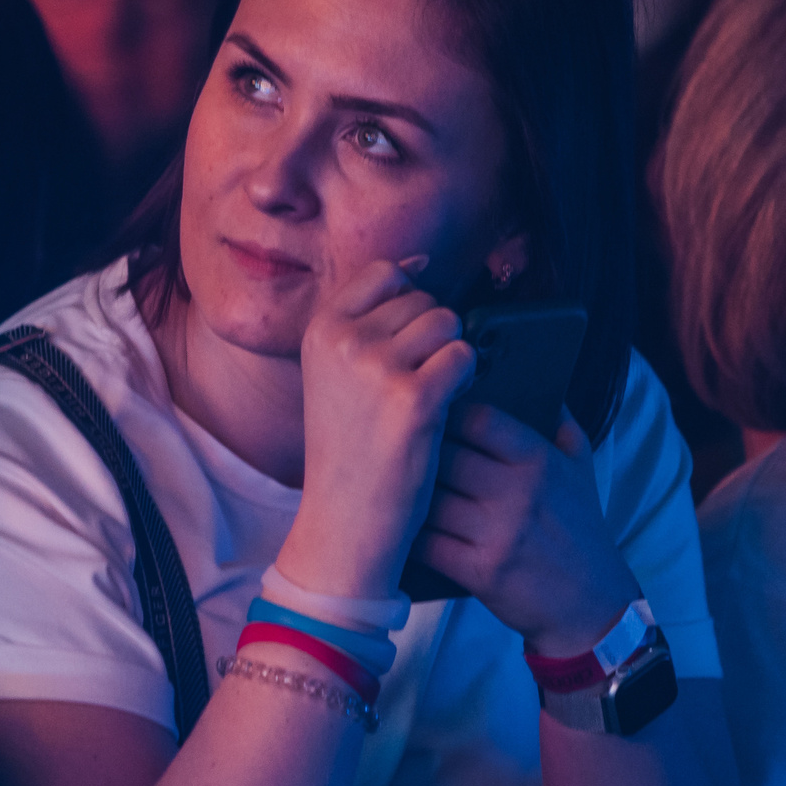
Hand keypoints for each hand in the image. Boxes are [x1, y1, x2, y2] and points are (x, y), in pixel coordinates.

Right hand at [274, 257, 475, 598]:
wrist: (344, 520)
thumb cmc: (349, 448)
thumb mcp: (335, 374)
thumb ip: (369, 318)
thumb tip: (420, 264)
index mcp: (320, 329)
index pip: (385, 273)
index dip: (410, 302)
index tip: (407, 343)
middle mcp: (343, 341)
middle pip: (423, 299)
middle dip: (432, 337)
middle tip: (413, 386)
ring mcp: (376, 367)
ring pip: (448, 322)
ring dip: (451, 357)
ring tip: (428, 398)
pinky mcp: (413, 398)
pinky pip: (464, 357)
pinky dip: (464, 383)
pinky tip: (442, 411)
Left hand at [413, 403, 641, 655]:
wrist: (592, 605)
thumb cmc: (581, 533)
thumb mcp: (582, 471)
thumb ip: (562, 426)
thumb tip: (543, 384)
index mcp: (538, 461)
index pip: (478, 418)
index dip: (446, 413)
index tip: (428, 416)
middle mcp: (518, 492)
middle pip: (444, 456)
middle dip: (417, 454)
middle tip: (395, 453)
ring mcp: (497, 533)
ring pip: (430, 498)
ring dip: (407, 496)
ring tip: (392, 490)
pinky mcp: (480, 571)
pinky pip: (427, 543)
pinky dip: (408, 534)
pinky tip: (399, 527)